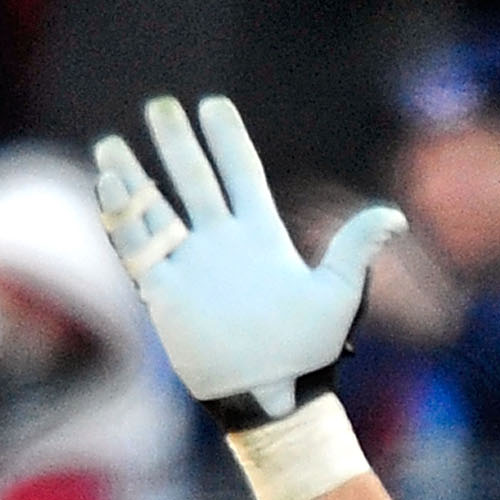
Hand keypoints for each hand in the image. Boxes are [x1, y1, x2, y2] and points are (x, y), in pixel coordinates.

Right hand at [90, 96, 404, 426]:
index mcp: (262, 236)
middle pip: (194, 181)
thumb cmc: (310, 350)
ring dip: (133, 176)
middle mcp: (222, 243)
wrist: (273, 393)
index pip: (241, 175)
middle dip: (178, 143)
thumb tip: (394, 216)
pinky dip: (119, 218)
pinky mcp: (163, 291)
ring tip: (111, 144)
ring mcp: (190, 265)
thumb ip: (355, 249)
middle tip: (161, 106)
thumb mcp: (339, 295)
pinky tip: (105, 187)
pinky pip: (135, 248)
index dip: (227, 140)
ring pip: (155, 209)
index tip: (213, 105)